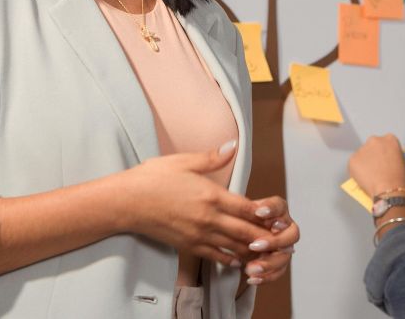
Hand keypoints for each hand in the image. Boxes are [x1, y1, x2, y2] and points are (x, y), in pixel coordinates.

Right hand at [120, 141, 274, 266]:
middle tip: (279, 238)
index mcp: (211, 195)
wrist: (126, 202)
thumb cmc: (151, 178)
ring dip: (251, 250)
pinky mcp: (188, 246)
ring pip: (233, 247)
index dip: (265, 214)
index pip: (247, 208)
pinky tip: (238, 259)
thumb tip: (232, 145)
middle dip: (264, 236)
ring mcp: (198, 235)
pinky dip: (230, 259)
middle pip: (246, 232)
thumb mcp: (183, 161)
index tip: (277, 216)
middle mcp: (208, 218)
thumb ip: (212, 157)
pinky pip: (215, 256)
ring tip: (265, 250)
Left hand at [240, 196, 299, 285]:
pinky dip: (266, 276)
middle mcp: (285, 228)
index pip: (279, 206)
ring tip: (250, 269)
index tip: (258, 212)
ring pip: (285, 256)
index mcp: (277, 211)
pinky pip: (278, 271)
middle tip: (254, 246)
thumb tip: (244, 210)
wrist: (237, 239)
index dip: (272, 209)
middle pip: (291, 234)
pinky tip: (252, 278)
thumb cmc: (241, 222)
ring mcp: (284, 246)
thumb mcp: (239, 215)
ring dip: (269, 263)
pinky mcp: (280, 262)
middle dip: (274, 241)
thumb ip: (243, 212)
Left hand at [348, 134, 404, 197]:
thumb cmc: (399, 177)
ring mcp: (362, 149)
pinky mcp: (352, 159)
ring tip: (370, 176)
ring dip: (364, 163)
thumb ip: (393, 156)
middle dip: (373, 155)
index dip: (384, 152)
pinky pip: (354, 164)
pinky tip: (364, 179)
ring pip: (362, 155)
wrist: (389, 187)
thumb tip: (388, 159)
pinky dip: (357, 171)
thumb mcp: (402, 161)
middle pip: (372, 146)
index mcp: (389, 139)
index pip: (385, 142)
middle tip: (376, 168)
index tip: (384, 160)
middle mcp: (374, 140)